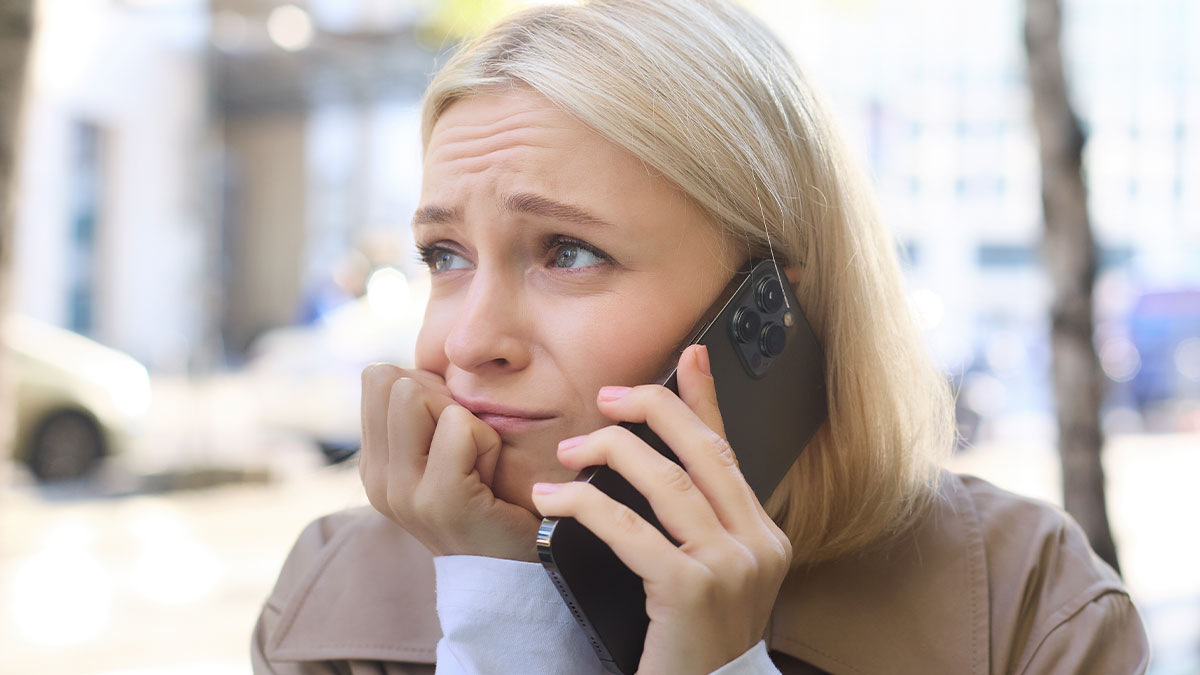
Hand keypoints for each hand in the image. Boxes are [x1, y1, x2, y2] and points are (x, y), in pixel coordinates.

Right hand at [359, 364, 540, 560]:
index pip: (378, 376)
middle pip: (395, 379)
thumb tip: (422, 363)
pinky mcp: (438, 500)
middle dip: (444, 400)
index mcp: (373, 464)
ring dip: (465, 419)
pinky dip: (487, 441)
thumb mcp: (443, 448)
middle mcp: (376, 478)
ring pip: (419, 394)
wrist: (515, 568)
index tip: (449, 434)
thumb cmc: (491, 496)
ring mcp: (402, 492)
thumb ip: (423, 408)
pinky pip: (460, 424)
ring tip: (478, 464)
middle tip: (467, 450)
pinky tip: (491, 478)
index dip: (426, 388)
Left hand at [530, 345, 791, 673]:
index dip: (705, 399)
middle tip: (606, 399)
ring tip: (567, 453)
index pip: (729, 451)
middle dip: (651, 410)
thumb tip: (656, 464)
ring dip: (609, 454)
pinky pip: (631, 529)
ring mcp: (730, 567)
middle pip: (702, 451)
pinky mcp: (691, 591)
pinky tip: (555, 501)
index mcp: (763, 536)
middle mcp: (757, 544)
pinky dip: (586, 506)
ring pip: (666, 482)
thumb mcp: (706, 575)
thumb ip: (693, 520)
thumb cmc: (694, 644)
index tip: (688, 355)